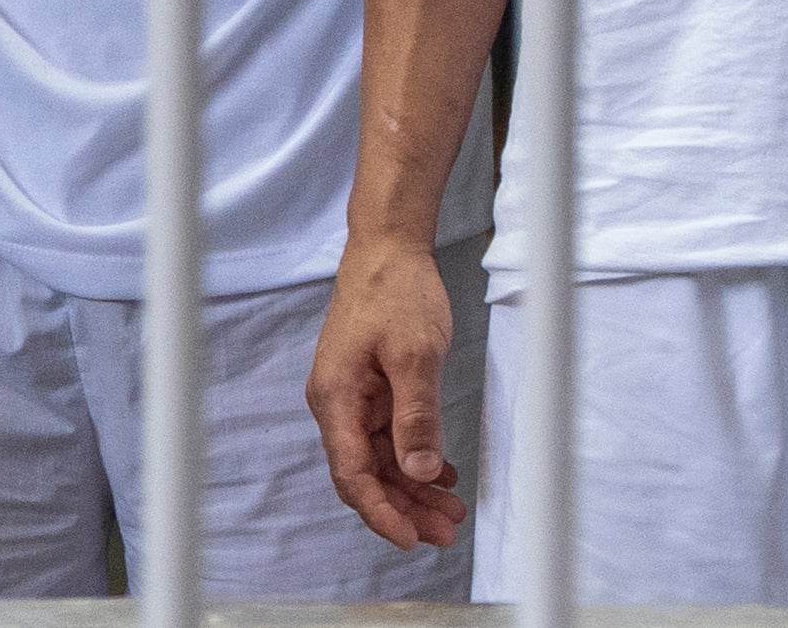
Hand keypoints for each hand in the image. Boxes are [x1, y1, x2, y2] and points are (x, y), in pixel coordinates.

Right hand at [307, 232, 467, 549]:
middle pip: (367, 474)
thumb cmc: (396, 291)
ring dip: (413, 486)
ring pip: (381, 459)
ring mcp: (353, 397)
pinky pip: (390, 436)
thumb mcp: (415, 354)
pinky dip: (415, 456)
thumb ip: (417, 416)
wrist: (388, 247)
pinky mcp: (370, 388)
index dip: (381, 512)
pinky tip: (443, 472)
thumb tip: (419, 472)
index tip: (411, 539)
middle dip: (405, 507)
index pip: (353, 475)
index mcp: (336, 399)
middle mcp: (337, 404)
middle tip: (446, 531)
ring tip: (452, 510)